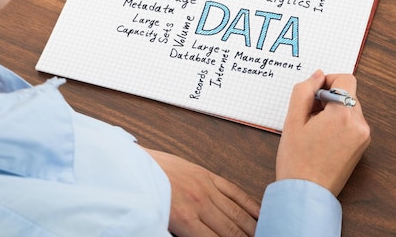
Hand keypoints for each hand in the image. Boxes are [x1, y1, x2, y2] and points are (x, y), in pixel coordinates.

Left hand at [144, 148, 259, 236]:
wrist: (131, 166)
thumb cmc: (141, 196)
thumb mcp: (158, 224)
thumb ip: (181, 234)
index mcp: (184, 219)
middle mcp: (198, 203)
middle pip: (232, 230)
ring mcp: (205, 187)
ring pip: (237, 212)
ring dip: (252, 227)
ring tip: (263, 234)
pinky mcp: (206, 175)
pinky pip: (234, 191)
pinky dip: (250, 203)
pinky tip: (260, 213)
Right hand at [276, 70, 370, 195]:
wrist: (306, 193)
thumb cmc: (297, 160)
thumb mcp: (292, 119)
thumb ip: (304, 91)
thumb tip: (318, 75)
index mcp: (343, 114)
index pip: (345, 78)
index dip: (327, 81)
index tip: (313, 93)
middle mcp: (359, 123)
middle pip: (348, 94)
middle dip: (328, 97)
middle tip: (308, 114)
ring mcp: (363, 136)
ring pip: (350, 108)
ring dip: (333, 110)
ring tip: (314, 128)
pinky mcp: (362, 146)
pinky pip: (352, 123)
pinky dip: (339, 123)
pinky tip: (322, 137)